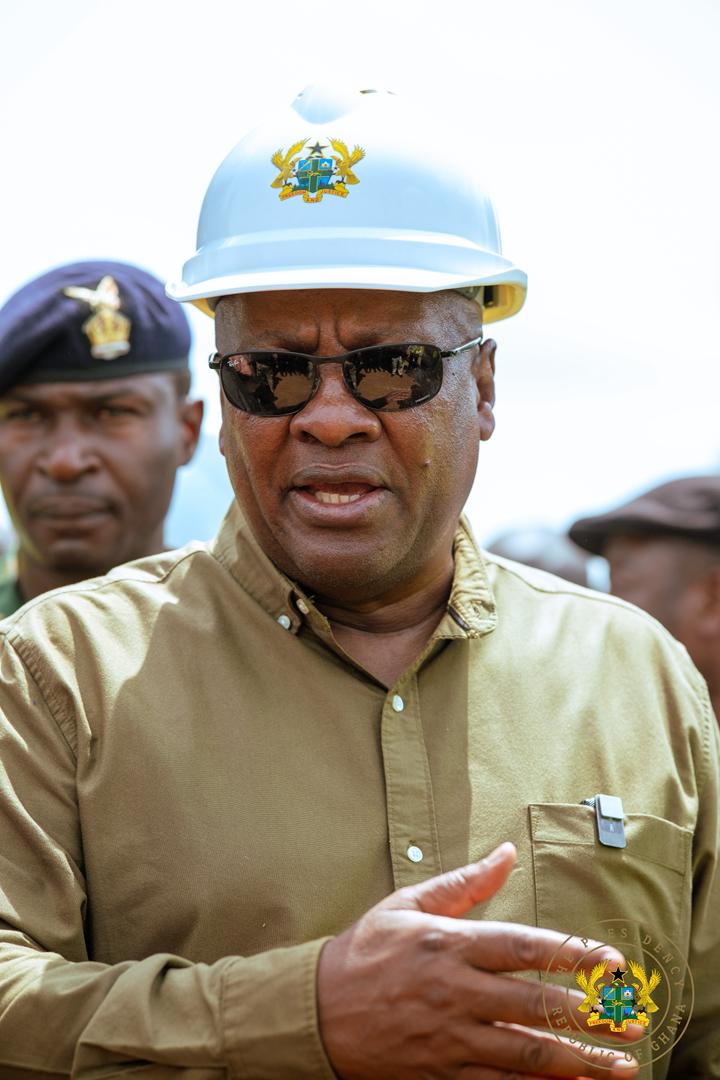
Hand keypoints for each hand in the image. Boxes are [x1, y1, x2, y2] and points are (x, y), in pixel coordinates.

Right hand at [317, 843, 637, 1078]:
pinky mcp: (441, 1075)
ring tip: (620, 1065)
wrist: (316, 1012)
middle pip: (534, 1004)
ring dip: (578, 1061)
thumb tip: (505, 852)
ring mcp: (449, 1039)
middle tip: (631, 1018)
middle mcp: (454, 992)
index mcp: (448, 944)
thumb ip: (464, 881)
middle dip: (590, 1014)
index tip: (610, 961)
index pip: (523, 947)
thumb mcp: (407, 903)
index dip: (571, 955)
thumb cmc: (365, 951)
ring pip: (524, 1052)